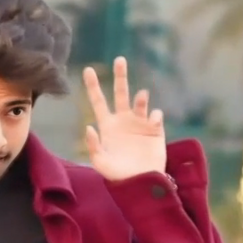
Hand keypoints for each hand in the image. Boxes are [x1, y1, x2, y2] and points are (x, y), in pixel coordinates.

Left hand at [82, 57, 166, 180]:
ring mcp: (139, 123)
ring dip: (140, 97)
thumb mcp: (100, 163)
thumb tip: (89, 127)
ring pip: (140, 101)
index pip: (98, 102)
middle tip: (119, 60)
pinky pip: (155, 115)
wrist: (141, 182)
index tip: (88, 70)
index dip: (93, 86)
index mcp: (107, 126)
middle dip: (120, 76)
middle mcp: (123, 120)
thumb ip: (93, 146)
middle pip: (120, 93)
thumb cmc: (118, 175)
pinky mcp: (155, 129)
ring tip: (141, 97)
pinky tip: (152, 122)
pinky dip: (154, 115)